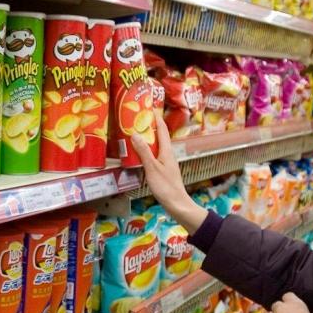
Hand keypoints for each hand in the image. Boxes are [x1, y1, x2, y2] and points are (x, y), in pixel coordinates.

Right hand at [130, 113, 205, 232]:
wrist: (177, 204)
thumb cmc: (165, 186)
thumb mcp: (152, 168)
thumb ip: (144, 151)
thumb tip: (135, 134)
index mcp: (167, 151)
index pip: (162, 130)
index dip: (157, 118)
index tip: (150, 108)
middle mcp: (168, 154)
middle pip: (160, 136)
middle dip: (151, 126)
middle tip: (139, 119)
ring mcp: (167, 162)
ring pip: (157, 146)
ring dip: (149, 138)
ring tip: (137, 134)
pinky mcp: (164, 170)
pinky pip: (155, 155)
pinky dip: (148, 150)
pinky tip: (140, 154)